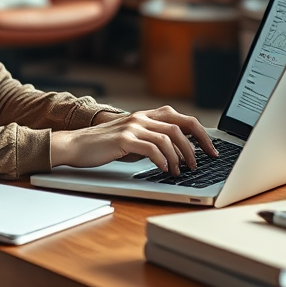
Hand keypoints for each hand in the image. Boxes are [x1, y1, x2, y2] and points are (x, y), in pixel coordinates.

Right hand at [51, 106, 216, 174]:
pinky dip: (162, 160)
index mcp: (145, 116)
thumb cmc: (103, 146)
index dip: (200, 134)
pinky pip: (151, 148)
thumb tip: (175, 154)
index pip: (181, 119)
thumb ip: (150, 140)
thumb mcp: (131, 140)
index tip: (210, 149)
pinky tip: (164, 169)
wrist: (75, 145)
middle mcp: (141, 117)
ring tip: (180, 171)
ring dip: (179, 157)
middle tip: (203, 162)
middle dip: (197, 145)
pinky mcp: (124, 139)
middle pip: (180, 125)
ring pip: (168, 138)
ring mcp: (133, 126)